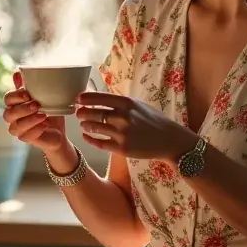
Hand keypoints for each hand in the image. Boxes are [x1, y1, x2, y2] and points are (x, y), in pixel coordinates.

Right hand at [2, 71, 68, 154]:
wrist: (58, 130)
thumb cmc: (48, 110)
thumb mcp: (42, 95)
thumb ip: (30, 85)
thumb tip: (17, 72)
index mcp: (15, 104)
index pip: (8, 99)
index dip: (16, 96)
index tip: (28, 94)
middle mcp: (13, 117)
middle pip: (8, 114)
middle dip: (22, 109)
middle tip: (36, 105)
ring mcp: (18, 129)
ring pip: (15, 127)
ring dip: (29, 120)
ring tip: (43, 115)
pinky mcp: (26, 139)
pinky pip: (25, 137)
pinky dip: (36, 130)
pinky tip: (45, 124)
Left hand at [75, 91, 194, 161]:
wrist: (169, 140)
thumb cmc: (153, 120)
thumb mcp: (138, 106)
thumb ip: (120, 102)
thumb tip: (99, 97)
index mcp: (127, 103)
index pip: (101, 98)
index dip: (86, 98)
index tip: (78, 98)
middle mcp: (123, 117)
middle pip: (94, 112)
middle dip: (82, 112)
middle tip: (77, 112)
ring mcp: (122, 133)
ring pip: (95, 127)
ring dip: (85, 125)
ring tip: (83, 124)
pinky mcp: (122, 149)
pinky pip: (100, 143)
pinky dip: (90, 139)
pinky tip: (86, 136)